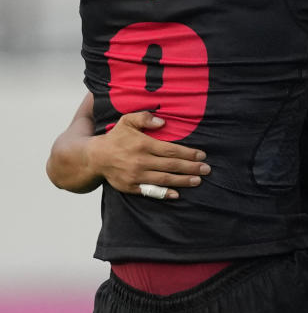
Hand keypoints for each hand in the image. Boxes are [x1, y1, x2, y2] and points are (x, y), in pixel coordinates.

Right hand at [91, 112, 209, 197]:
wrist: (95, 157)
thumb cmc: (116, 138)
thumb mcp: (126, 121)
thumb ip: (144, 118)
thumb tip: (163, 122)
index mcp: (142, 144)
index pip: (171, 150)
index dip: (188, 153)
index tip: (202, 155)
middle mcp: (140, 161)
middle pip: (171, 165)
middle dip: (191, 167)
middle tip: (207, 169)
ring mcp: (136, 176)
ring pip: (164, 179)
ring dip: (183, 181)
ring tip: (198, 180)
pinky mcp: (131, 187)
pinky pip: (151, 192)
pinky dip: (164, 194)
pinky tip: (177, 194)